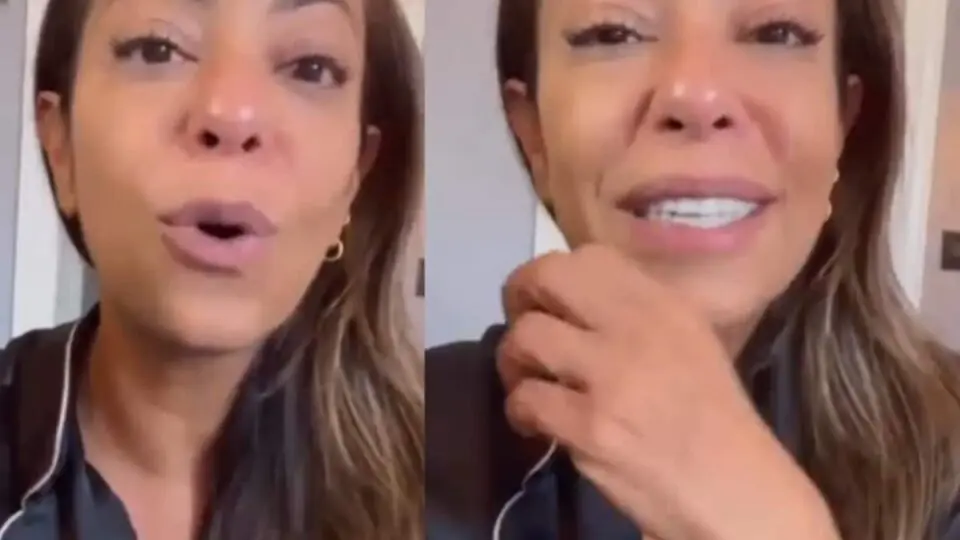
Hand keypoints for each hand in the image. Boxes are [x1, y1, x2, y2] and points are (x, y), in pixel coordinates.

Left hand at [497, 245, 838, 539]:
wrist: (733, 489)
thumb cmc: (710, 419)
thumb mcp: (690, 341)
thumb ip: (636, 313)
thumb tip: (573, 300)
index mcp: (664, 303)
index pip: (588, 256)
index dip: (553, 275)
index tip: (548, 301)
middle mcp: (637, 327)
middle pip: (547, 276)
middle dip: (518, 297)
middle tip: (523, 329)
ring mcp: (612, 375)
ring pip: (525, 336)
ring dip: (512, 361)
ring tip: (525, 381)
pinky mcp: (591, 425)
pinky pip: (526, 398)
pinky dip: (519, 410)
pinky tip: (534, 423)